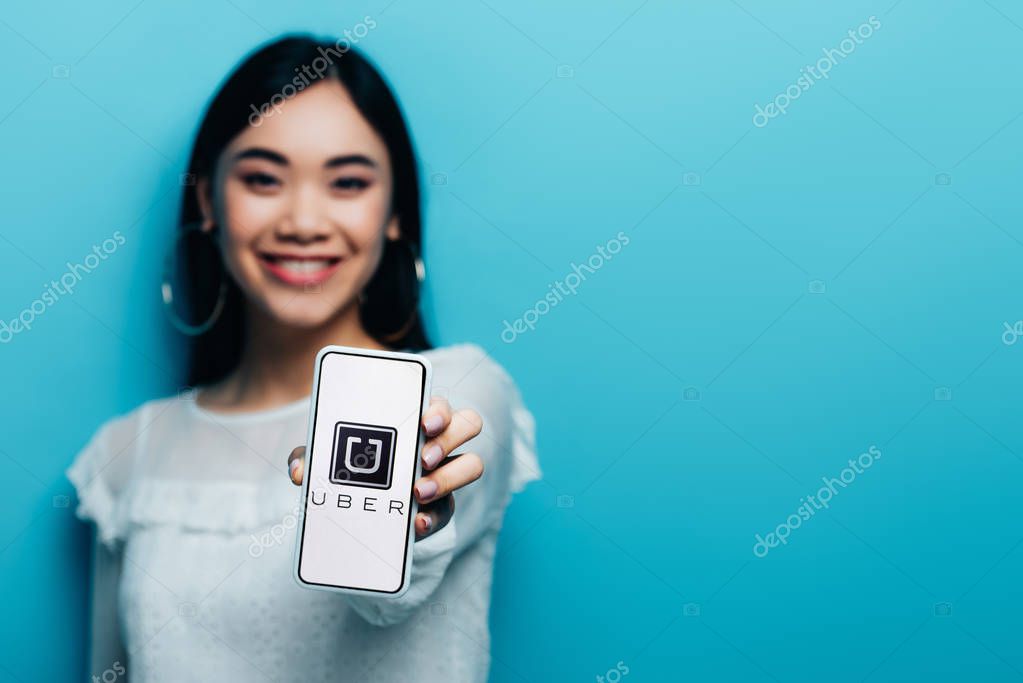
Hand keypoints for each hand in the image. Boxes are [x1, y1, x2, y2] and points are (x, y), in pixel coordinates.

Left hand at [287, 396, 484, 539]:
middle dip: (449, 438)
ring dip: (450, 477)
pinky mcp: (442, 506)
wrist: (357, 507)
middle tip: (422, 458)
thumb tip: (299, 470)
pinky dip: (434, 517)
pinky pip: (450, 510)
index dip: (438, 409)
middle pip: (468, 425)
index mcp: (415, 418)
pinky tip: (416, 524)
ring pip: (472, 464)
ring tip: (418, 493)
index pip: (439, 402)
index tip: (422, 423)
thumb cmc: (348, 465)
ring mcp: (445, 473)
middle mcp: (439, 441)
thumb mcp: (327, 457)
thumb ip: (311, 455)